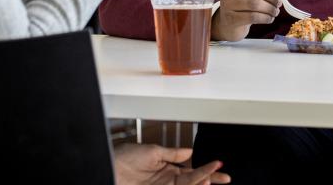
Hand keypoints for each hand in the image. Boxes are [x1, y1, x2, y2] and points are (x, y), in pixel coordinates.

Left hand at [113, 143, 229, 184]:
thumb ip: (173, 153)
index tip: (218, 165)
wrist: (108, 166)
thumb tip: (189, 151)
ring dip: (200, 182)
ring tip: (211, 179)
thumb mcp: (152, 150)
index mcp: (168, 168)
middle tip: (224, 178)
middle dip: (209, 179)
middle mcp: (166, 180)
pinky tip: (197, 184)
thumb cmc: (123, 157)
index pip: (192, 170)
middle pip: (193, 181)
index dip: (206, 168)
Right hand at [210, 0, 279, 41]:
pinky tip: (270, 18)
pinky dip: (265, 18)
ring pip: (254, 4)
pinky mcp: (231, 19)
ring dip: (270, 8)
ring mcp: (227, 5)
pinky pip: (253, 17)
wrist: (229, 23)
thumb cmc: (242, 2)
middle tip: (279, 2)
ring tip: (275, 11)